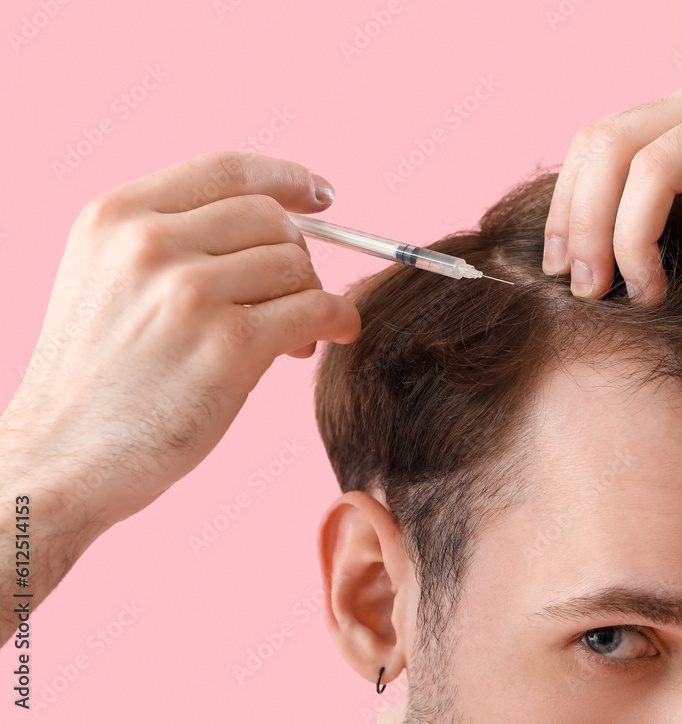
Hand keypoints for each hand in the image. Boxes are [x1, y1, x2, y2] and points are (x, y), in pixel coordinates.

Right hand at [1, 151, 360, 529]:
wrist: (60, 458)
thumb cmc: (95, 377)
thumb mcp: (106, 277)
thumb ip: (173, 239)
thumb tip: (277, 224)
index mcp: (116, 216)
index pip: (227, 169)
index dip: (285, 177)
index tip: (320, 193)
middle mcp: (149, 245)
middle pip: (270, 218)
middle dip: (296, 256)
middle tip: (293, 296)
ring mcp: (189, 294)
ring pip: (295, 266)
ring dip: (311, 296)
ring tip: (293, 335)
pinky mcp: (227, 347)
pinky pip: (315, 309)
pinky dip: (337, 319)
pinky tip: (333, 334)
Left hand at [542, 72, 681, 313]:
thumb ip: (660, 215)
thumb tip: (577, 264)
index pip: (596, 139)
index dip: (564, 206)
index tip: (559, 271)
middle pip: (611, 146)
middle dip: (586, 227)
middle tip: (591, 293)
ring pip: (654, 170)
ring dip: (637, 246)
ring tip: (652, 299)